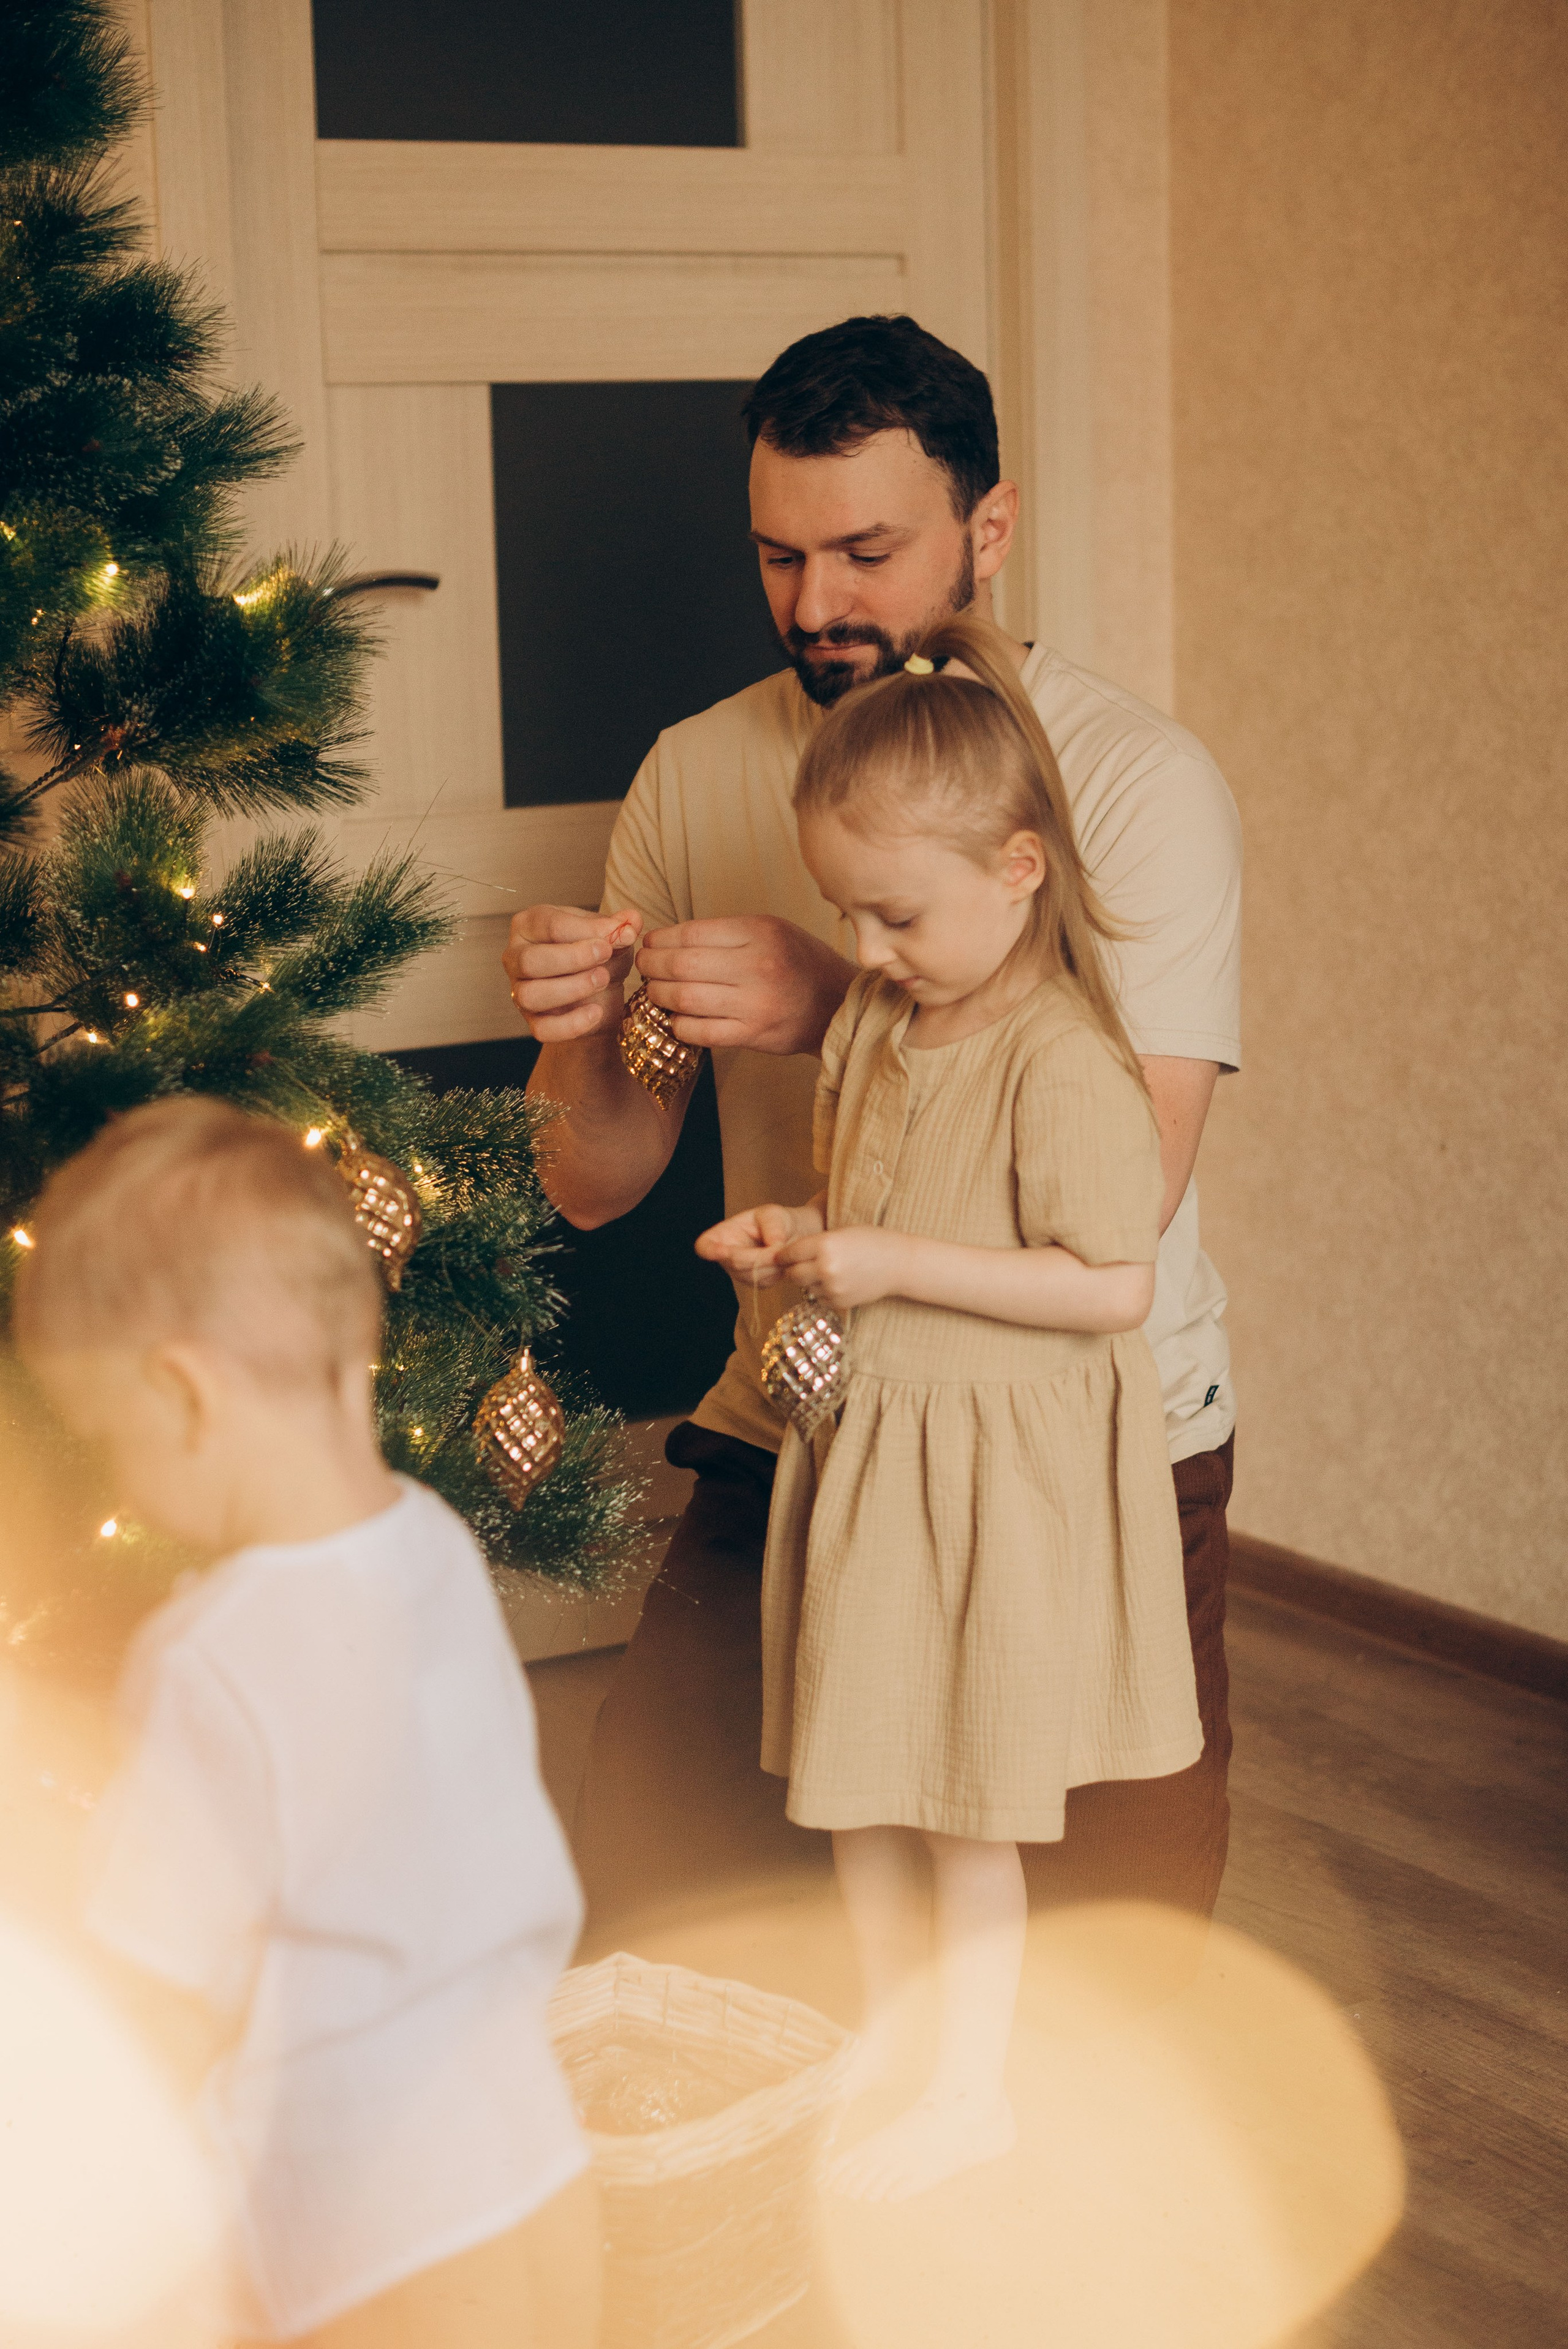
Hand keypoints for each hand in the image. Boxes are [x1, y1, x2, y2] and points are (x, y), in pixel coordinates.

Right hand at [502, 906, 640, 1044]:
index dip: (584, 931)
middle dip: (572, 958)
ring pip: (530, 995)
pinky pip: (542, 1029)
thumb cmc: (597, 956)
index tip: (615, 936)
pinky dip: (571, 1024)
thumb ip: (619, 927)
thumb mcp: (610, 937)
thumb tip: (632, 921)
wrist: (600, 995)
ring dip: (571, 988)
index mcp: (529, 925)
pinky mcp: (532, 1021)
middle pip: (530, 960)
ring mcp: (520, 991)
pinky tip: (596, 1012)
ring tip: (603, 980)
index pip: (548, 924)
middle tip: (606, 955)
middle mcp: (516, 957)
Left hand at [637, 916, 855, 1055]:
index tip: (650, 943)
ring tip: (654, 990)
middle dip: (651, 965)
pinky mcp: (753, 1035)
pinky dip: (678, 1023)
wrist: (840, 1004)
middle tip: (644, 966)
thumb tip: (670, 939)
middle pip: (681, 965)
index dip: (661, 939)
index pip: (692, 932)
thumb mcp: (772, 930)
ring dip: (658, 994)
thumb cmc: (800, 962)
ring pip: (684, 998)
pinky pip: (699, 1031)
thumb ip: (727, 933)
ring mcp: (755, 1004)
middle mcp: (757, 966)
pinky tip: (676, 1017)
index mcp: (760, 933)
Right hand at [696, 1201, 820, 1286]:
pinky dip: (777, 1272)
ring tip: (783, 1250)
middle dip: (758, 1257)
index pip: (705, 1246)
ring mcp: (739, 1272)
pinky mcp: (755, 1283)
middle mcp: (726, 1256)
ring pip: (751, 1276)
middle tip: (778, 1248)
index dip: (710, 1251)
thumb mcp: (774, 1214)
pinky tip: (783, 1260)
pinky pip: (763, 1283)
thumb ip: (773, 1226)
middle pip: (734, 1263)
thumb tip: (774, 1245)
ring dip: (771, 1265)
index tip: (723, 1251)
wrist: (792, 1236)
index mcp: (722, 1234)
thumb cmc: (776, 1221)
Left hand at [777, 1225, 910, 1310]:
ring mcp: (833, 1287)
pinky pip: (819, 1298)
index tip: (783, 1255)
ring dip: (809, 1281)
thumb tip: (786, 1255)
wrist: (899, 1263)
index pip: (789, 1253)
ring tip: (825, 1271)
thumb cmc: (871, 1241)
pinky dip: (822, 1291)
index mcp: (824, 1244)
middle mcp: (826, 1267)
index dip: (784, 1254)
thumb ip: (815, 1243)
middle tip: (799, 1265)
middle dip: (793, 1270)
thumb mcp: (841, 1232)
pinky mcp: (839, 1302)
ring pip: (805, 1287)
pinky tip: (837, 1281)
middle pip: (792, 1274)